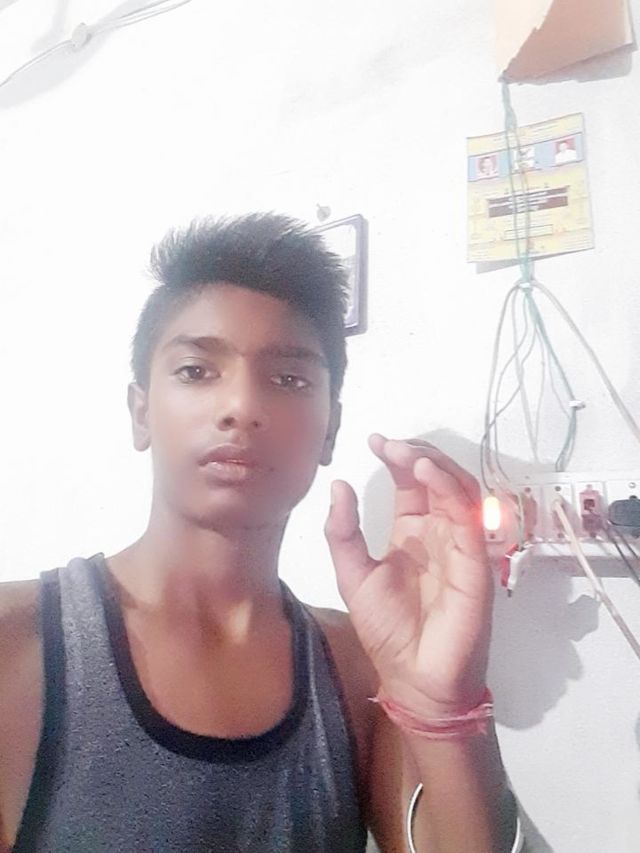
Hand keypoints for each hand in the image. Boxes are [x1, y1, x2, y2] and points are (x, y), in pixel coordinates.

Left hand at [325, 434, 491, 716]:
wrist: (412, 679)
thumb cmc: (387, 630)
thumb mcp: (353, 575)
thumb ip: (343, 532)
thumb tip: (339, 485)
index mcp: (412, 532)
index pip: (410, 484)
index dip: (396, 458)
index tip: (374, 441)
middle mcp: (439, 532)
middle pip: (437, 478)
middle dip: (416, 453)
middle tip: (391, 443)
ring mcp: (460, 543)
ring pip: (458, 488)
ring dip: (435, 464)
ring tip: (407, 452)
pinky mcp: (474, 560)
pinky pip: (468, 515)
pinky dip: (450, 489)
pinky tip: (427, 472)